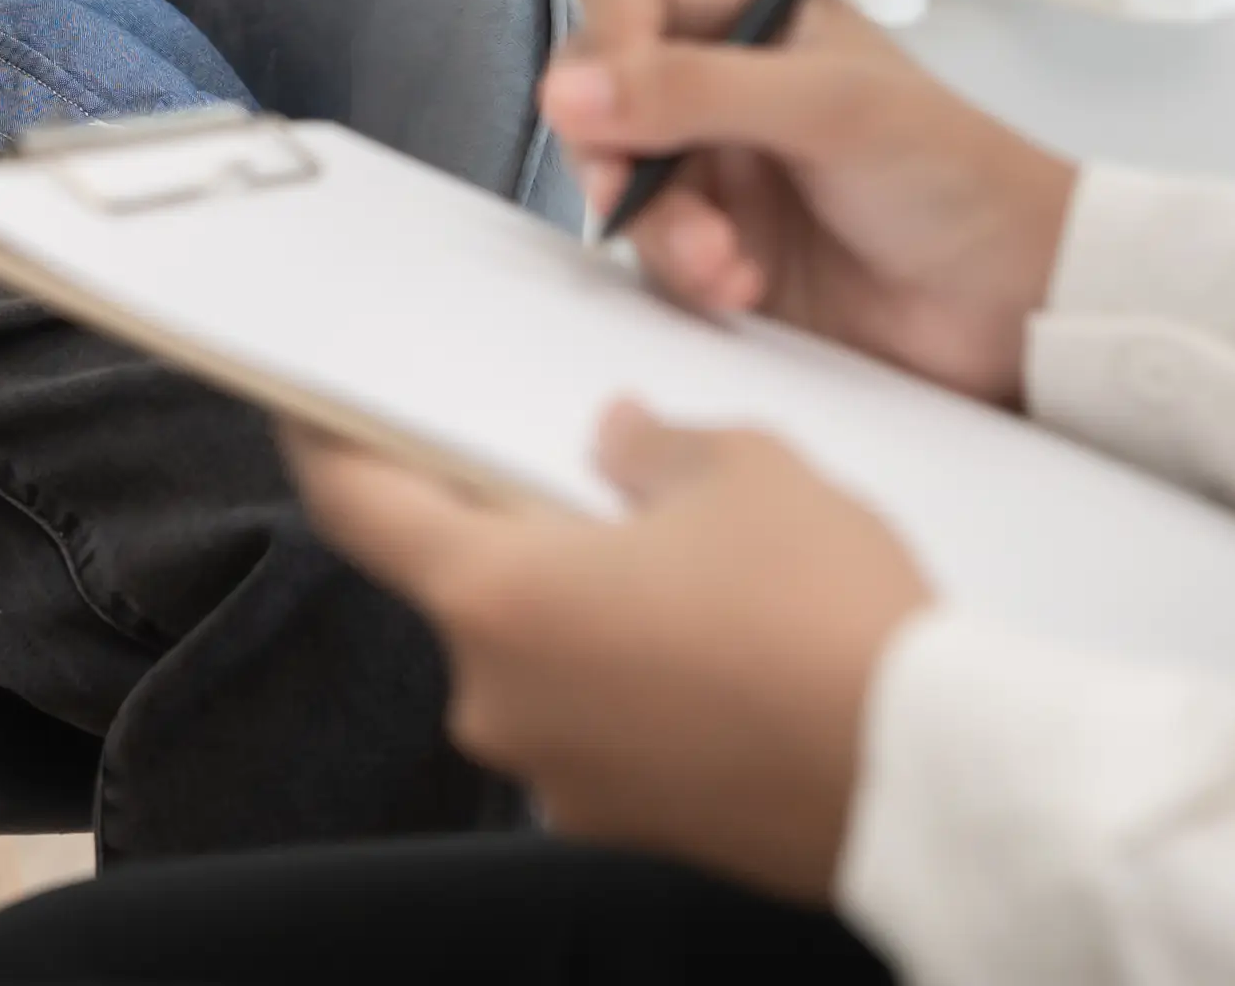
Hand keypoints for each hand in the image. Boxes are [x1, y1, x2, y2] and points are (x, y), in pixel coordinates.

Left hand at [289, 407, 930, 900]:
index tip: (305, 411)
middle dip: (516, 525)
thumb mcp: (746, 472)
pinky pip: (598, 719)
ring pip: (540, 654)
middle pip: (466, 582)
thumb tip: (620, 442)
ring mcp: (558, 774)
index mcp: (497, 596)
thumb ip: (655, 444)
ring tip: (692, 565)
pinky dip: (631, 675)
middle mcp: (499, 697)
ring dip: (584, 604)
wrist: (930, 779)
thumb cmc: (826, 616)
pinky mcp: (622, 822)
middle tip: (588, 475)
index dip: (323, 445)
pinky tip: (721, 646)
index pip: (359, 508)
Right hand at [554, 0, 1077, 405]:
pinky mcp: (725, 260)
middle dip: (616, 151)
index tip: (602, 98)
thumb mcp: (828, 108)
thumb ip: (694, 90)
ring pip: (625, 186)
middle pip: (604, 93)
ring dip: (661, 230)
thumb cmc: (953, 175)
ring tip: (726, 267)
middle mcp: (729, 90)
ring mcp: (725, 178)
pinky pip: (654, 262)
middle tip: (631, 197)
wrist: (1020, 306)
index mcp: (761, 19)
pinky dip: (684, 277)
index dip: (605, 37)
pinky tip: (742, 290)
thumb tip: (563, 90)